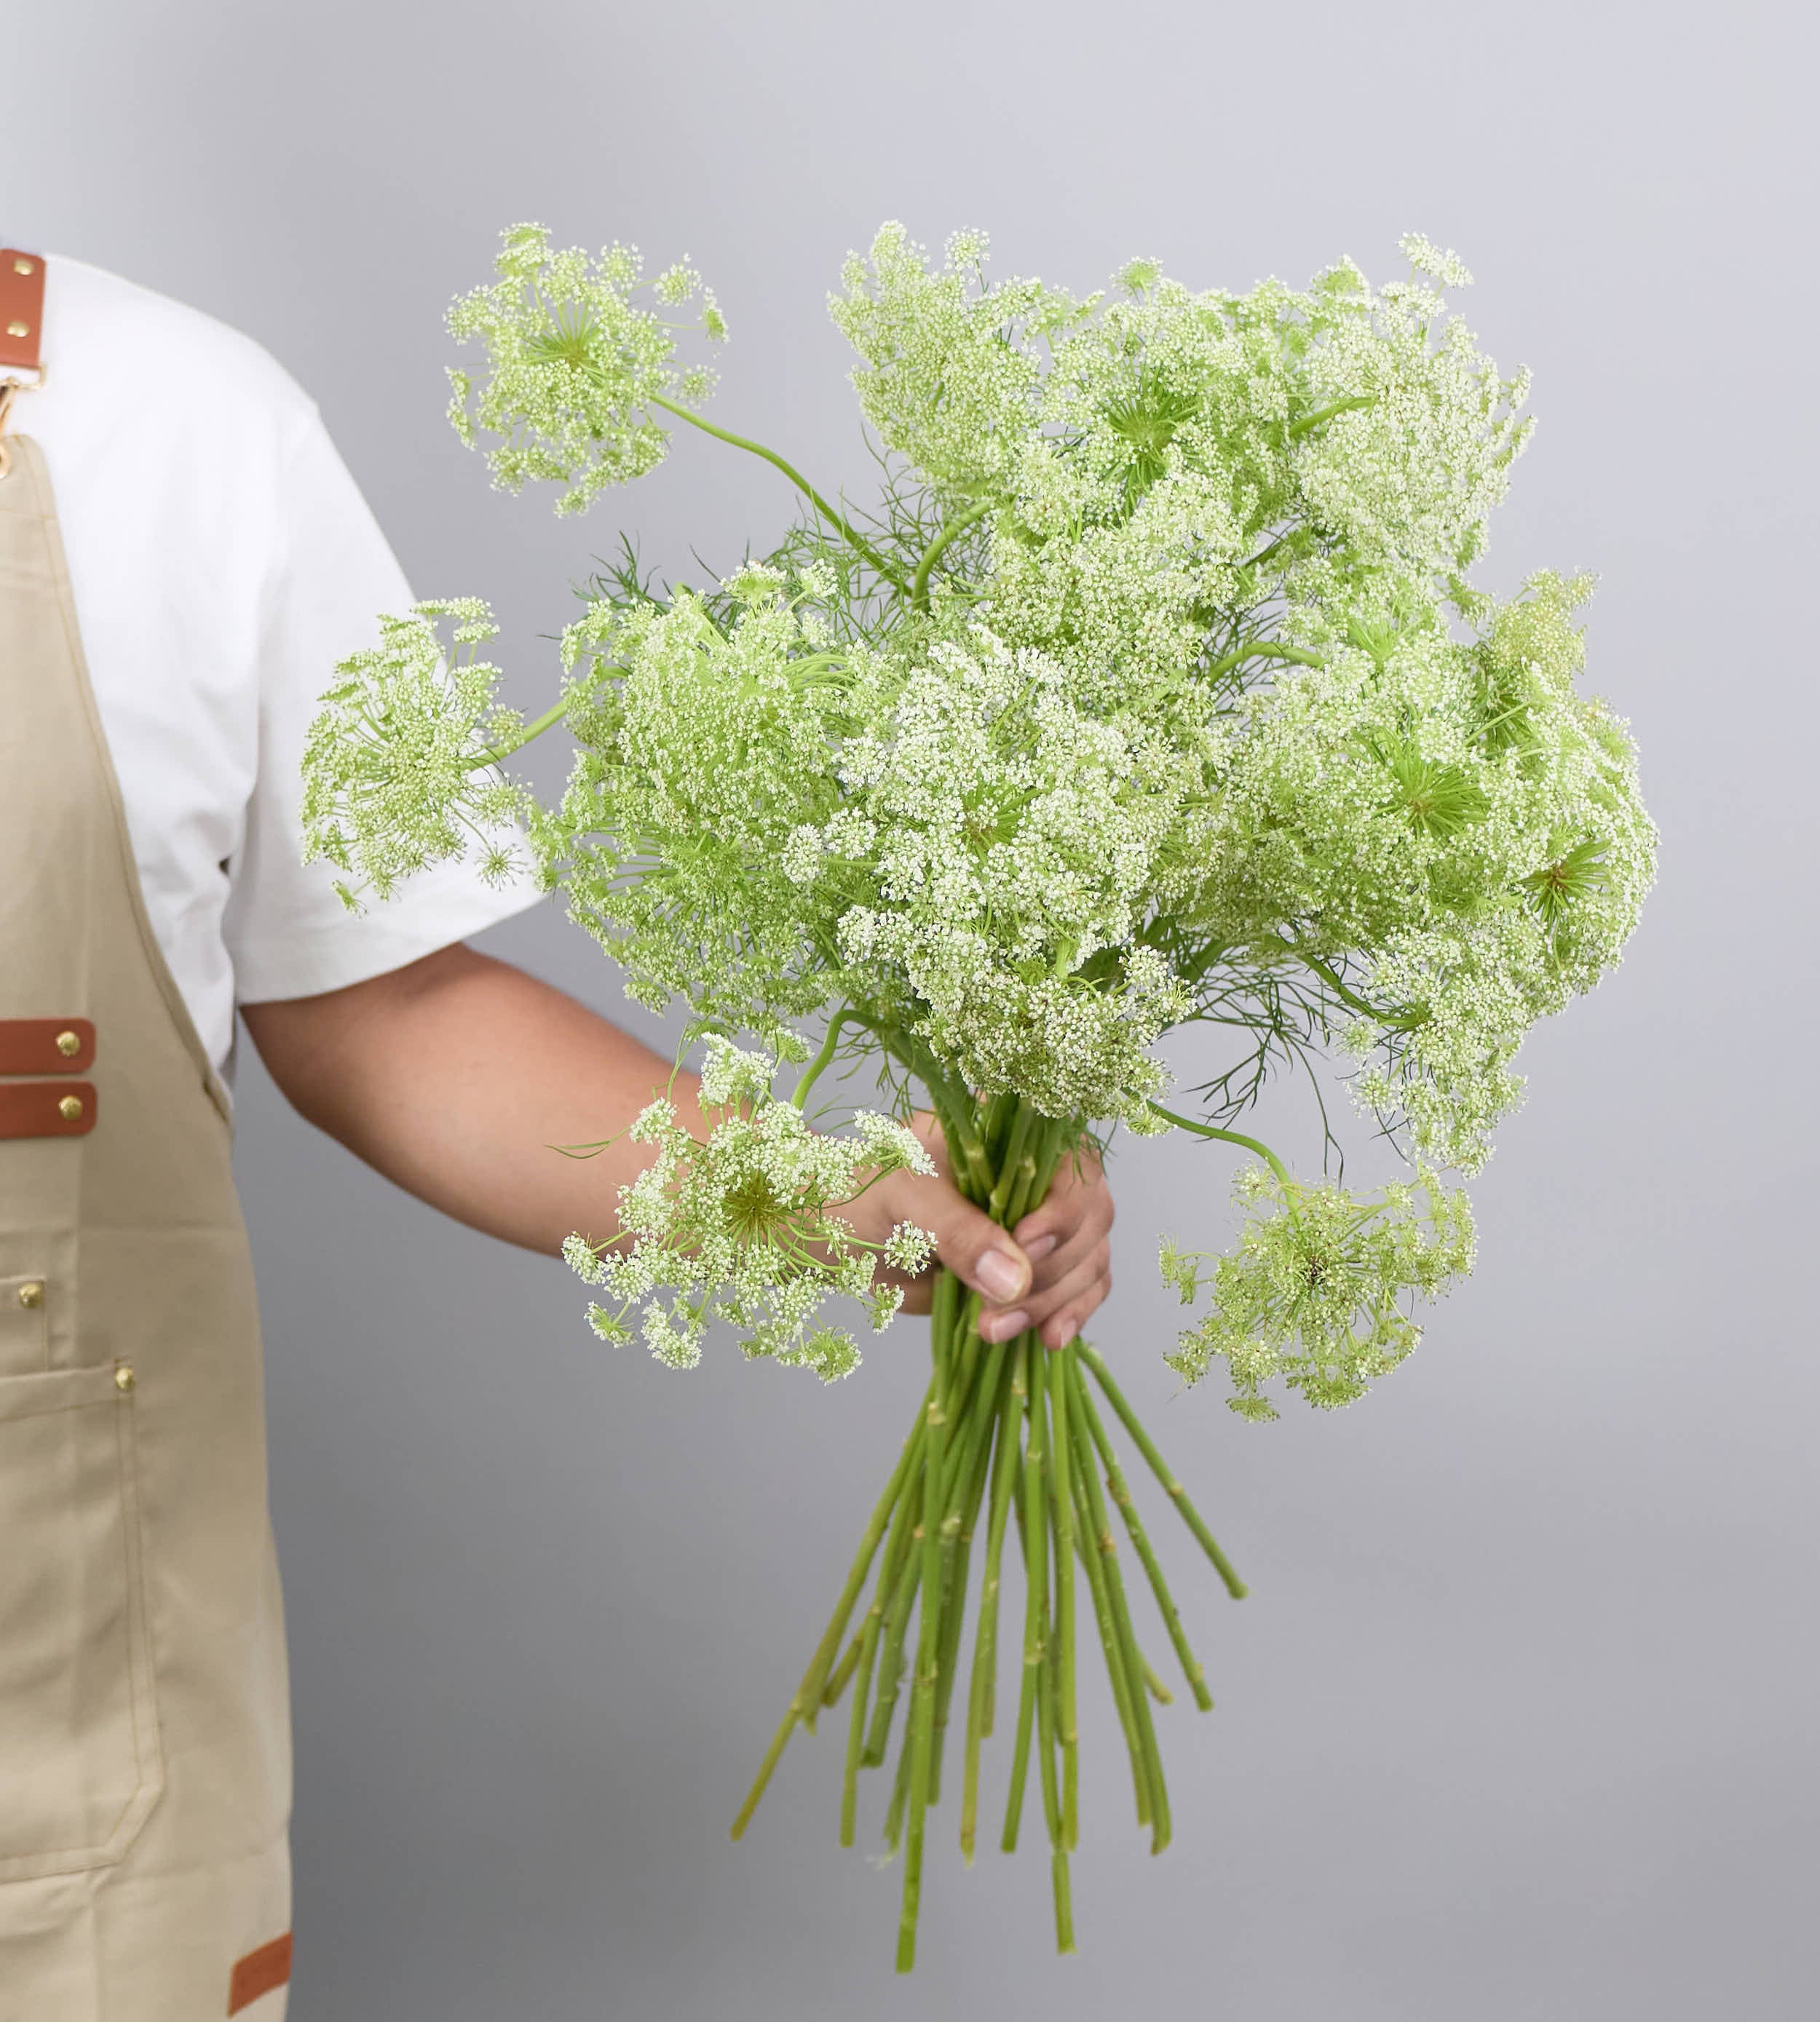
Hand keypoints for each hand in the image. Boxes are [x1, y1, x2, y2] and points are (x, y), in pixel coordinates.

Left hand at [851, 1113, 1114, 1350]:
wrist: (840, 1236)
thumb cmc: (864, 1194)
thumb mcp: (903, 1197)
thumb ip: (956, 1230)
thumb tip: (1013, 1278)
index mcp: (1013, 1132)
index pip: (1073, 1165)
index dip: (1062, 1211)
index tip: (1026, 1247)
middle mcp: (1039, 1172)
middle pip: (1090, 1220)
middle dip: (1051, 1271)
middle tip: (1000, 1308)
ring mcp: (1042, 1222)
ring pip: (1087, 1261)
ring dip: (1053, 1303)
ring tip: (996, 1330)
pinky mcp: (1034, 1268)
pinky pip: (1078, 1290)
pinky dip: (1067, 1315)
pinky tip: (1047, 1339)